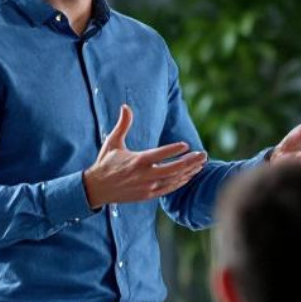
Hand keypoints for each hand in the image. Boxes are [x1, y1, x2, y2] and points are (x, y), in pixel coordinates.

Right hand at [82, 105, 206, 208]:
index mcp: (137, 161)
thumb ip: (123, 124)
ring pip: (174, 180)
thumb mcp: (113, 142)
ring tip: (201, 164)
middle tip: (203, 155)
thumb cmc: (106, 163)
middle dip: (190, 162)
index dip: (174, 149)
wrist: (97, 189)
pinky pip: (169, 189)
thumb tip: (125, 106)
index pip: (160, 154)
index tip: (186, 144)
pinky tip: (189, 176)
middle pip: (173, 169)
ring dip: (189, 172)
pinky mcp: (148, 195)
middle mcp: (145, 175)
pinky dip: (180, 182)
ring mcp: (148, 187)